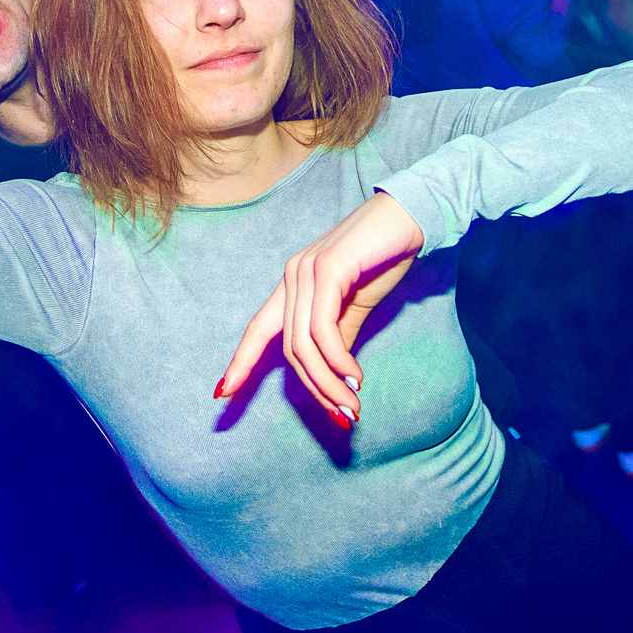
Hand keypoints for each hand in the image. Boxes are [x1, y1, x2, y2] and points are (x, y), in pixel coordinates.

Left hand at [216, 194, 425, 429]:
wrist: (411, 218)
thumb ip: (338, 336)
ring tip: (352, 403)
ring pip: (304, 345)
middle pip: (289, 349)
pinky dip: (338, 360)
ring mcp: (305, 271)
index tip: (221, 394)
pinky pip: (323, 329)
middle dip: (315, 389)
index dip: (240, 361)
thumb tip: (331, 376)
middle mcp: (292, 276)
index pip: (259, 328)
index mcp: (294, 284)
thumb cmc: (384, 258)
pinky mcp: (326, 269)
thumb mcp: (355, 306)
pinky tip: (354, 376)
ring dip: (328, 382)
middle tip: (344, 414)